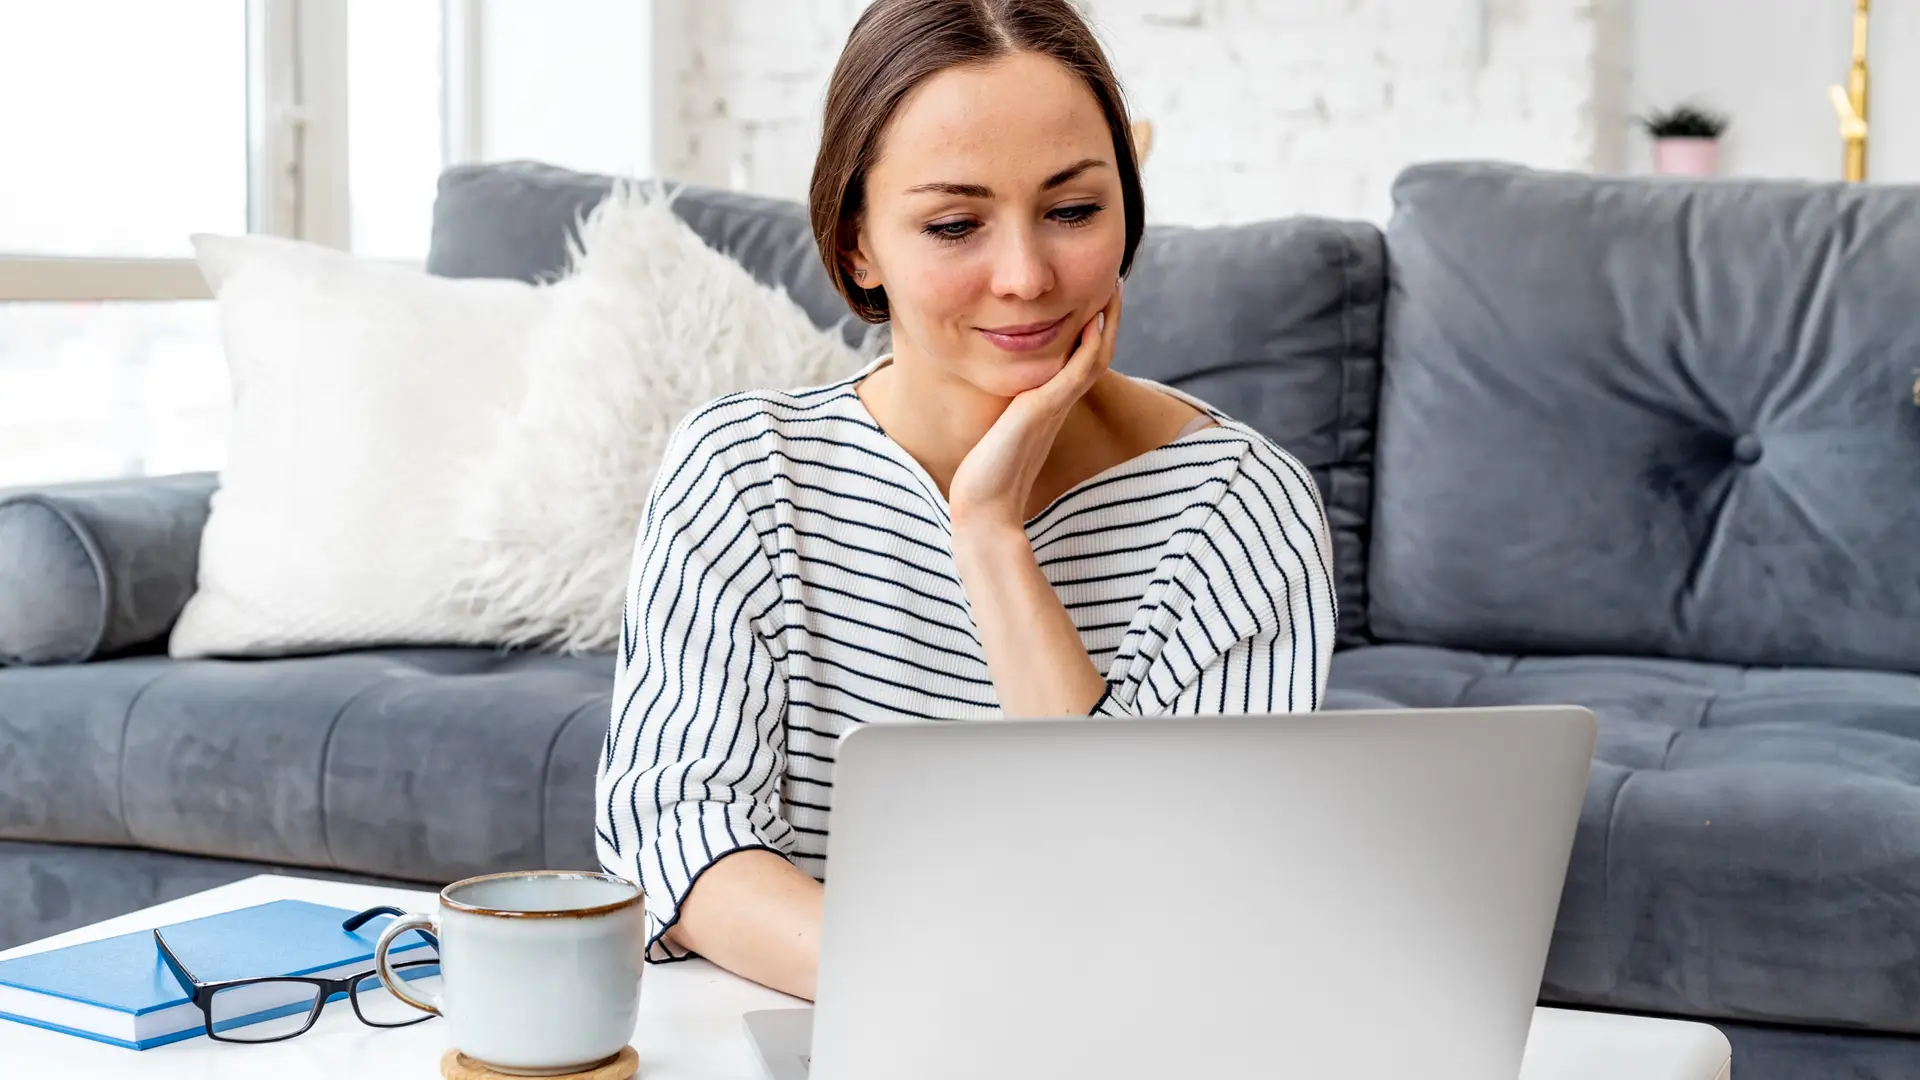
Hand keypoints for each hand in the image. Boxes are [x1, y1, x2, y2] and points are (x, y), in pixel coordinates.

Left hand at [947, 280, 1123, 530]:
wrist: (983, 508)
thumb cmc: (984, 477)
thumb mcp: (995, 431)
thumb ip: (1002, 414)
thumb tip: (994, 404)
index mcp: (1049, 406)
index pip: (1080, 361)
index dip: (1091, 331)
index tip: (1093, 301)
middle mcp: (1058, 404)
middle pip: (1096, 353)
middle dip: (1105, 318)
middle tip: (1112, 285)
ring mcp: (1055, 406)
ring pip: (1095, 357)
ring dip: (1106, 323)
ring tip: (1110, 289)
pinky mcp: (1044, 409)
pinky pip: (1078, 370)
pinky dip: (1090, 344)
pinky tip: (1092, 318)